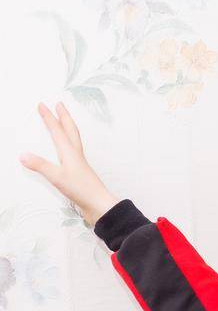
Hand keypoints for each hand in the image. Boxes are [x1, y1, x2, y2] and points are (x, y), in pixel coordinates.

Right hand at [18, 102, 118, 227]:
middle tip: (59, 104)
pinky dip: (69, 143)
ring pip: (74, 140)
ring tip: (64, 122)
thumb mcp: (57, 177)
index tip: (42, 104)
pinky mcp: (81, 172)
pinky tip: (67, 150)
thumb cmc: (82, 191)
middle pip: (70, 131)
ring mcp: (80, 163)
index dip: (49, 117)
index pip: (57, 131)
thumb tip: (23, 155)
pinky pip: (74, 151)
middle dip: (64, 116)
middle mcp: (76, 155)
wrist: (100, 206)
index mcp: (70, 153)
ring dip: (68, 128)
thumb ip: (40, 166)